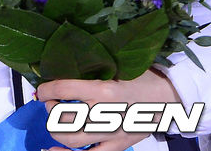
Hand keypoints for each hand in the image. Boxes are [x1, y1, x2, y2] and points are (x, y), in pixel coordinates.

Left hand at [36, 69, 180, 150]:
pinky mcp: (117, 146)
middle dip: (51, 109)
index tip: (41, 89)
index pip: (65, 90)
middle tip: (50, 101)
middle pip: (64, 117)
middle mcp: (105, 114)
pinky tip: (52, 150)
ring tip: (53, 120)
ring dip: (55, 129)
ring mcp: (111, 134)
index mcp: (105, 90)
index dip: (47, 89)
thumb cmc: (143, 78)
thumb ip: (94, 72)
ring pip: (72, 139)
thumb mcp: (118, 68)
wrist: (169, 98)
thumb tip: (65, 67)